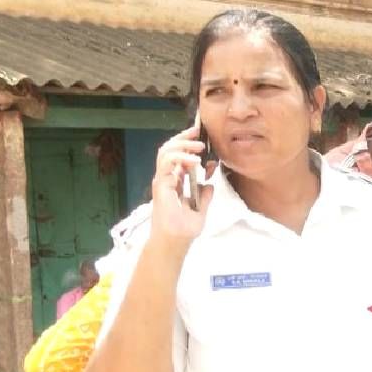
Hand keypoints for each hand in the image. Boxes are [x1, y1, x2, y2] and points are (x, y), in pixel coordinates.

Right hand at [150, 123, 213, 242]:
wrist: (176, 240)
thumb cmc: (184, 230)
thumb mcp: (200, 210)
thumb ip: (204, 197)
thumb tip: (210, 185)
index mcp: (174, 182)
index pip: (177, 157)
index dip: (187, 145)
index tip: (201, 138)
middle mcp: (166, 178)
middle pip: (169, 149)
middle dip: (183, 137)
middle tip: (197, 130)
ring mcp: (162, 180)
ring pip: (166, 152)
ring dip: (183, 145)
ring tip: (199, 147)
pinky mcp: (161, 184)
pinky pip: (167, 163)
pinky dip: (180, 157)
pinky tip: (194, 161)